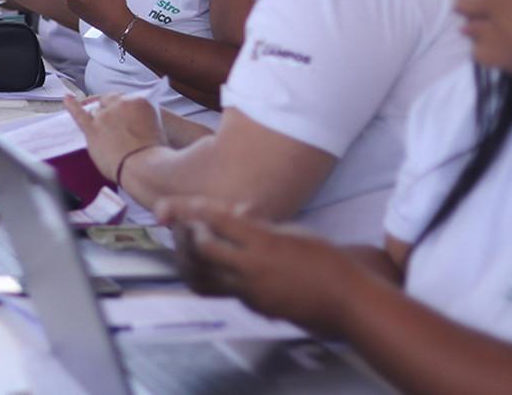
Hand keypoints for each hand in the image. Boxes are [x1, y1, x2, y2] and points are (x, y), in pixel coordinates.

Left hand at [64, 92, 166, 184]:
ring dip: (99, 117)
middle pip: (110, 102)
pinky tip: (67, 100)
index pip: (127, 100)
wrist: (144, 168)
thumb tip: (135, 127)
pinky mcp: (93, 130)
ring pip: (97, 110)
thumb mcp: (159, 132)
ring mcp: (105, 116)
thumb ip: (144, 123)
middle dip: (112, 110)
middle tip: (116, 124)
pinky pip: (79, 114)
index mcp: (140, 102)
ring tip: (102, 127)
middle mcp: (120, 104)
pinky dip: (72, 106)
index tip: (126, 115)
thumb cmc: (156, 156)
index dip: (125, 109)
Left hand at [155, 197, 358, 335]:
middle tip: (182, 224)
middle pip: (201, 249)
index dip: (188, 209)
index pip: (216, 219)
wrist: (346, 301)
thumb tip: (233, 214)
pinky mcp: (252, 307)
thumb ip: (257, 225)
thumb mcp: (291, 231)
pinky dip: (214, 273)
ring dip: (191, 258)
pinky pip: (222, 288)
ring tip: (191, 243)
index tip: (166, 204)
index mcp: (263, 243)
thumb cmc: (325, 259)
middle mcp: (252, 268)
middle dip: (186, 234)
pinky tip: (220, 262)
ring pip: (203, 275)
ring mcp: (250, 291)